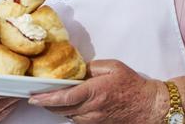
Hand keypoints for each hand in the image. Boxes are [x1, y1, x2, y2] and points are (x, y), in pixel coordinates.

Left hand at [28, 60, 163, 123]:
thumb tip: (77, 69)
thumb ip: (92, 66)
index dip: (46, 99)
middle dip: (46, 104)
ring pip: (68, 117)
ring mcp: (95, 120)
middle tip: (35, 97)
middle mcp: (93, 109)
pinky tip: (66, 106)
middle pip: (62, 110)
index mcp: (95, 91)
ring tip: (47, 100)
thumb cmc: (133, 85)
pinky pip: (78, 121)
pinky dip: (69, 114)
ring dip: (56, 110)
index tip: (33, 97)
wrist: (150, 106)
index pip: (65, 98)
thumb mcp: (113, 66)